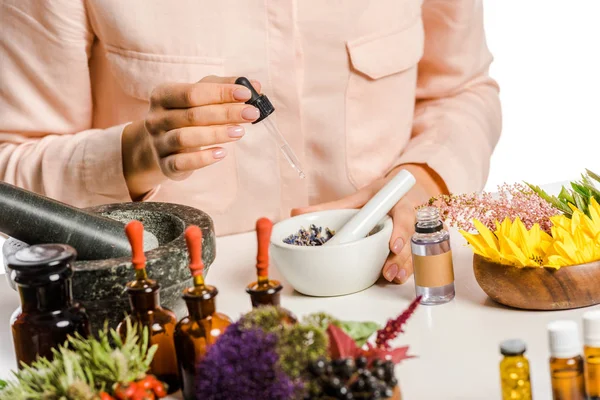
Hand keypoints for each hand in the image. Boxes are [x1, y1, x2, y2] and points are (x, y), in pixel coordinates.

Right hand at [122, 76, 261, 198]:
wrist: (159, 146)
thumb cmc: (185, 115)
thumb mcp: (200, 96)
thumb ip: (224, 88)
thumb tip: (255, 86)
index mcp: (162, 95)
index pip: (193, 92)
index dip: (220, 93)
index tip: (246, 94)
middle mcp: (156, 118)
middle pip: (192, 115)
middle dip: (225, 113)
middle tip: (251, 114)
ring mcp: (158, 143)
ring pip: (185, 137)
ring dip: (216, 134)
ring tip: (240, 132)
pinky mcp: (165, 165)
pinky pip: (182, 162)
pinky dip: (203, 158)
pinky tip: (222, 153)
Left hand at [291, 164, 446, 283]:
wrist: (390, 197)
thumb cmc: (373, 199)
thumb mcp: (354, 199)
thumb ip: (329, 207)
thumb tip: (295, 214)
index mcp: (395, 204)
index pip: (404, 216)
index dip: (400, 231)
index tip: (391, 246)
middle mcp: (406, 221)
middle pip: (410, 240)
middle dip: (400, 257)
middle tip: (387, 270)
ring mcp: (409, 237)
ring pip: (412, 253)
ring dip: (402, 267)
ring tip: (390, 277)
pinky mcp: (408, 250)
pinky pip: (410, 262)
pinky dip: (403, 272)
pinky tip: (395, 279)